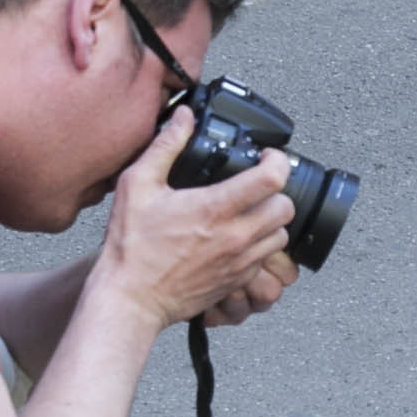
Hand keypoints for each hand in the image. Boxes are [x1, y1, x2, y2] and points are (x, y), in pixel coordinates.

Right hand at [91, 108, 293, 328]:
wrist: (131, 298)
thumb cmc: (132, 248)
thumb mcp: (138, 185)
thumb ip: (166, 146)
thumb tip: (184, 118)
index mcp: (215, 208)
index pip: (272, 179)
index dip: (276, 161)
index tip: (266, 158)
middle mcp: (234, 236)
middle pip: (285, 207)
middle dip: (276, 191)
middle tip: (258, 185)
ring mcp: (239, 262)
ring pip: (281, 235)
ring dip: (270, 220)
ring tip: (249, 212)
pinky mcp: (236, 282)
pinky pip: (265, 260)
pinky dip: (259, 246)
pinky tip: (237, 238)